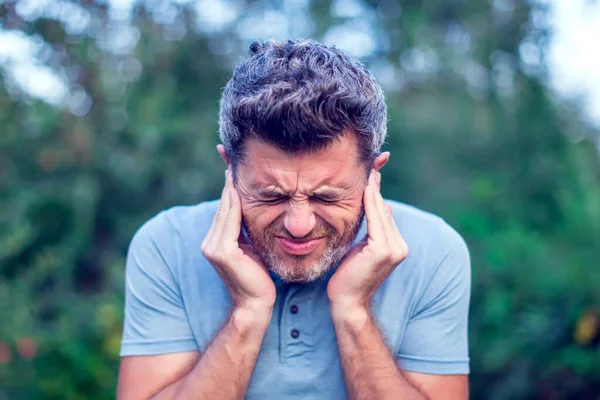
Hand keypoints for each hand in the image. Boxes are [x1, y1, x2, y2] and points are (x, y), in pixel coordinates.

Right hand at [201, 169, 275, 315]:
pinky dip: (236, 202)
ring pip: (226, 209)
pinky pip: (231, 221)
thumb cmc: (259, 277)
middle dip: (229, 177)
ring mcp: (213, 247)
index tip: (232, 161)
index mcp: (217, 240)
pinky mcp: (222, 251)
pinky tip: (240, 187)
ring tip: (236, 163)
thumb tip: (251, 208)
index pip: (225, 206)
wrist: (257, 304)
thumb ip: (246, 228)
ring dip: (232, 185)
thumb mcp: (252, 246)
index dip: (229, 183)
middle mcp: (210, 241)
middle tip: (230, 152)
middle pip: (224, 204)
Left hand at [327, 169, 408, 315]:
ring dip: (373, 190)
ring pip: (380, 212)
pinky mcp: (383, 250)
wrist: (347, 300)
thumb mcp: (363, 246)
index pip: (385, 213)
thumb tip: (384, 206)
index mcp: (396, 245)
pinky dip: (371, 202)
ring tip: (367, 170)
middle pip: (384, 210)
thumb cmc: (349, 275)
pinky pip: (376, 220)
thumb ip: (374, 228)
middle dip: (376, 186)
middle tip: (371, 164)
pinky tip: (366, 187)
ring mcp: (394, 248)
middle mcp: (400, 246)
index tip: (372, 172)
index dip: (377, 193)